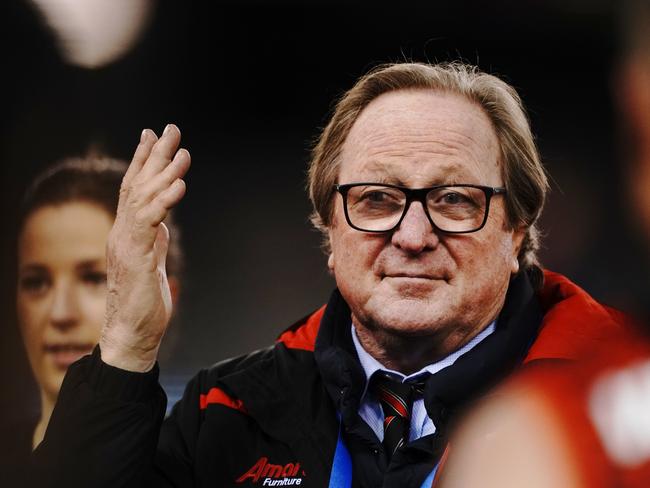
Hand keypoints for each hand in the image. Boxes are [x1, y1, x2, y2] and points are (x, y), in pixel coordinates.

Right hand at [100, 125, 189, 371]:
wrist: (130, 336)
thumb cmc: (142, 303)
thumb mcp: (151, 262)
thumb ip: (153, 240)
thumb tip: (161, 223)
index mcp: (128, 233)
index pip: (132, 189)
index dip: (142, 161)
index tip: (152, 135)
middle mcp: (123, 234)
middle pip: (137, 186)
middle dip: (155, 156)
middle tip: (170, 129)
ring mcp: (127, 246)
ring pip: (143, 200)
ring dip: (163, 174)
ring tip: (182, 152)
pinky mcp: (136, 260)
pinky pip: (150, 225)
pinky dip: (164, 203)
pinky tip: (179, 186)